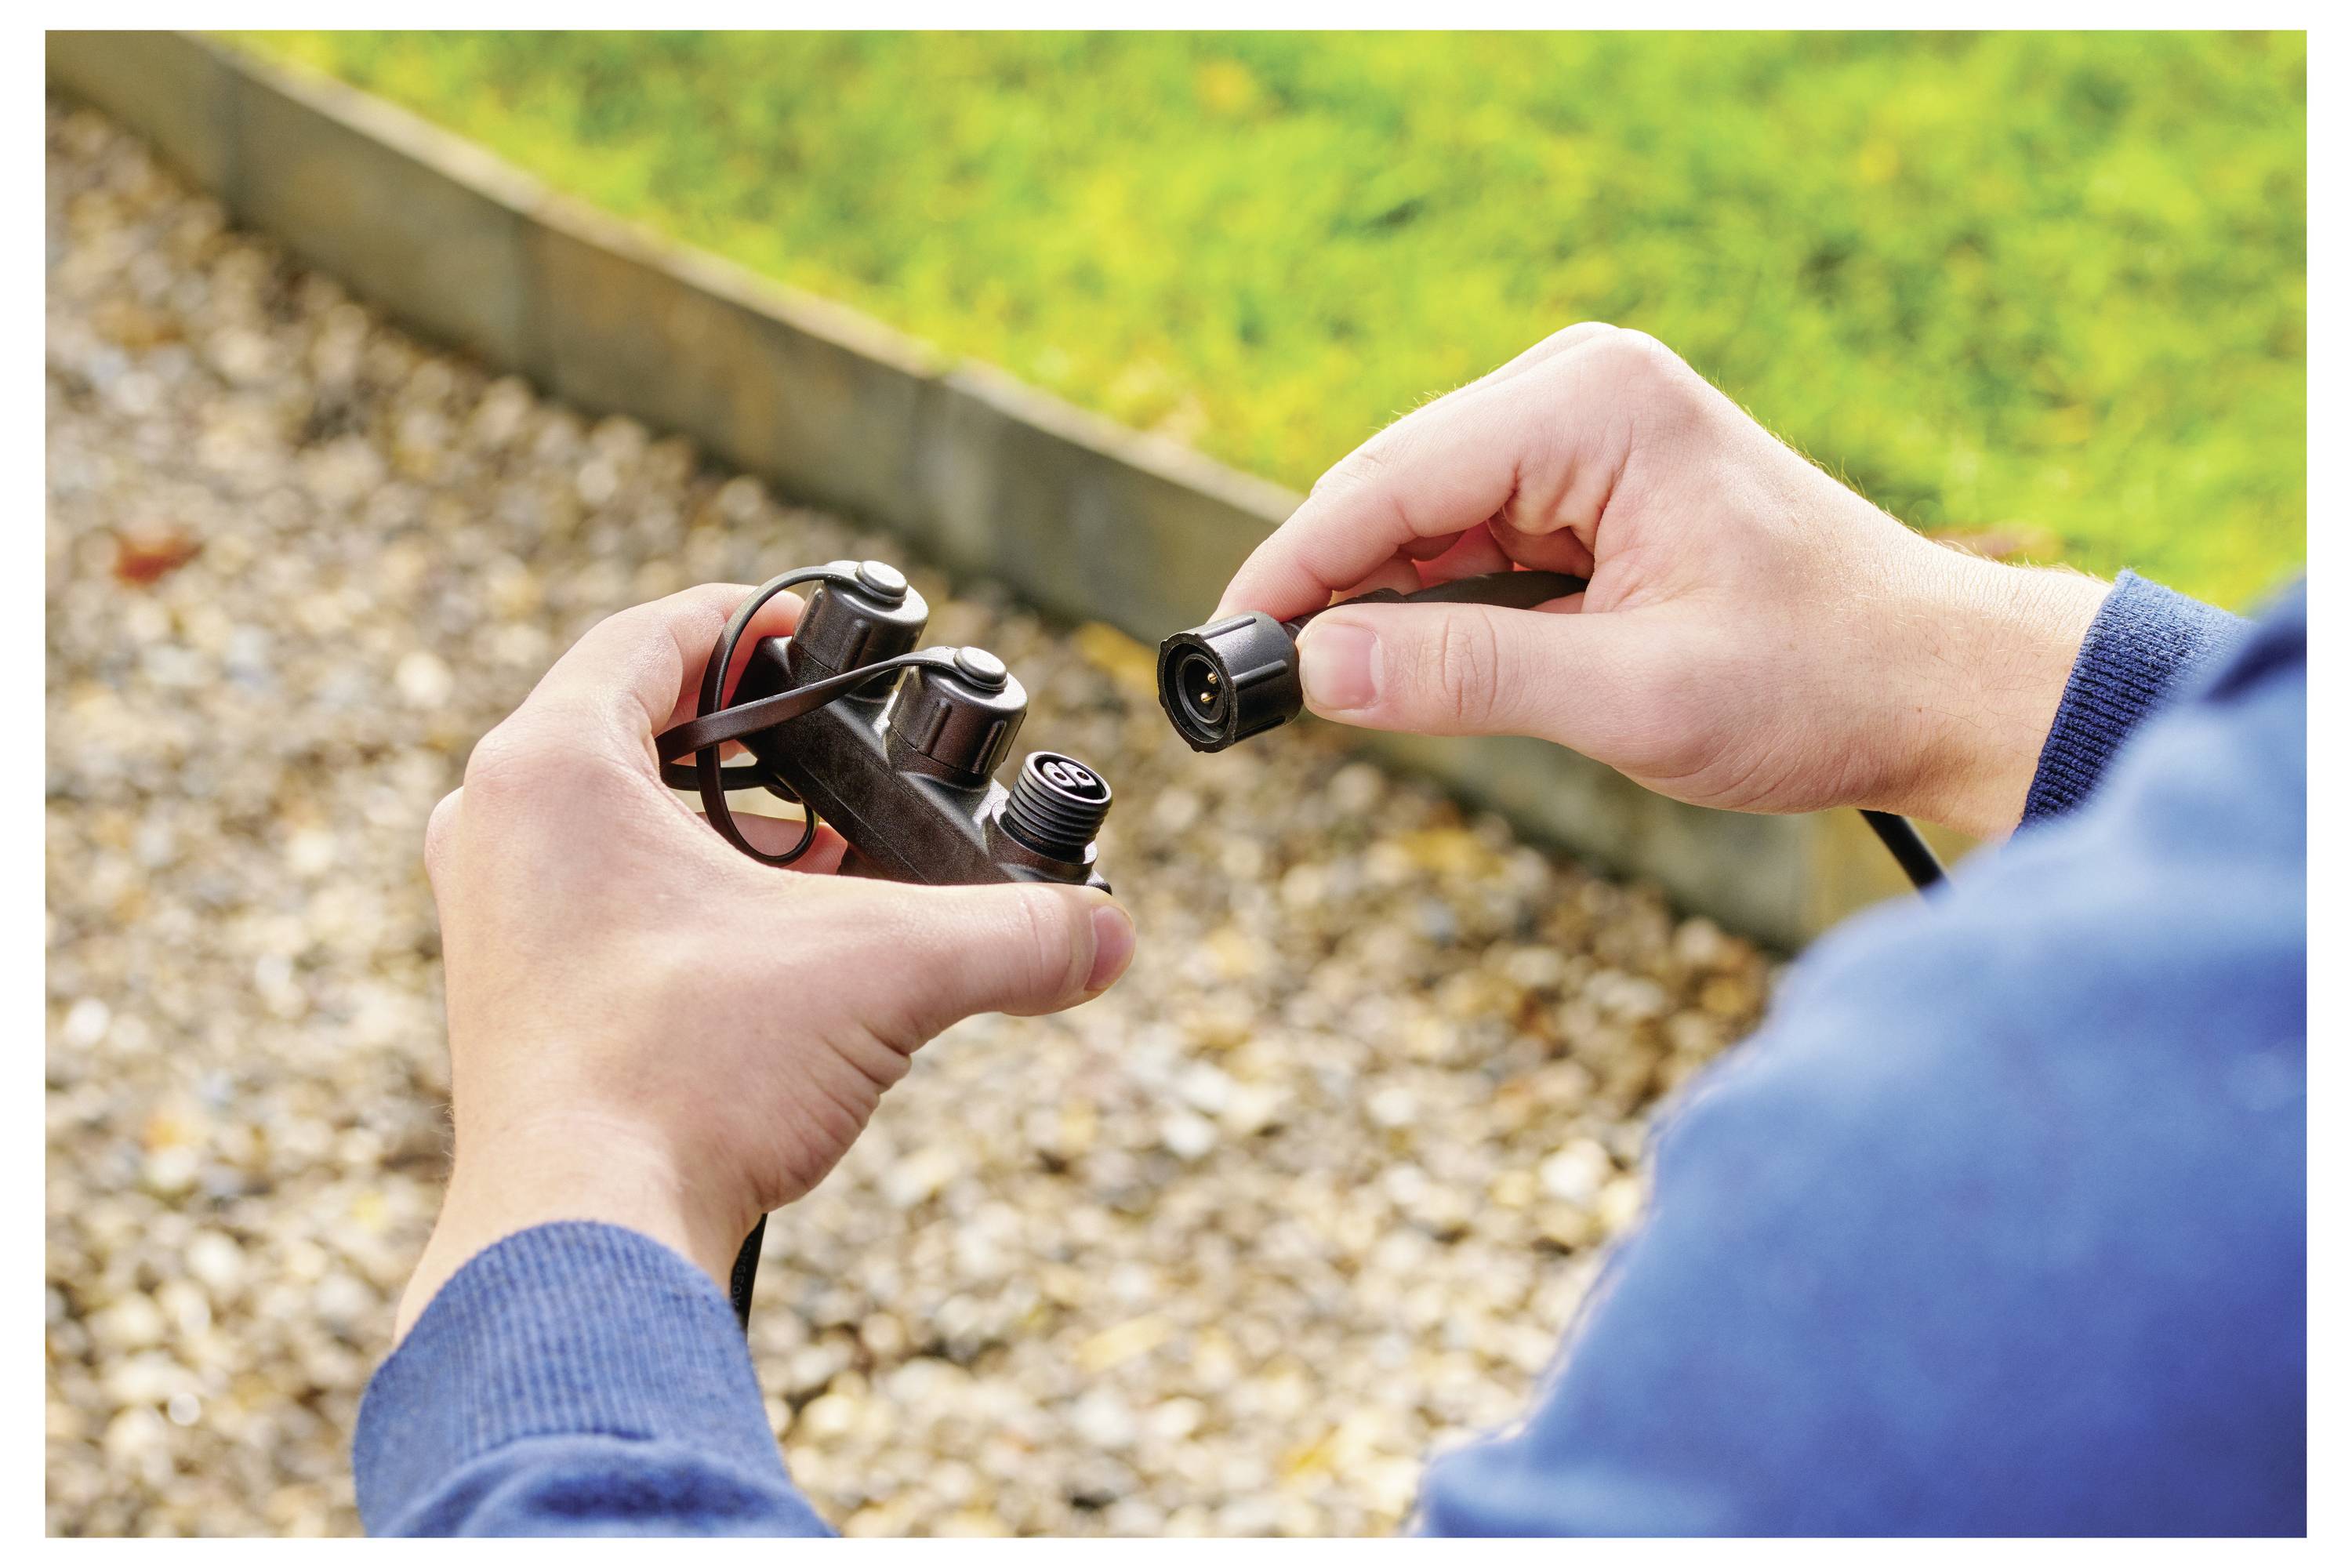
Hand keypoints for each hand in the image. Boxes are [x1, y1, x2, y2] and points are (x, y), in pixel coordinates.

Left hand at [395, 585, 1134, 1337]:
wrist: (582, 1246)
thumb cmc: (684, 1082)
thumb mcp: (882, 975)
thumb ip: (1010, 935)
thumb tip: (1108, 933)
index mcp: (550, 768)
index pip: (657, 632)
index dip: (759, 619)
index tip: (829, 633)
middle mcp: (495, 823)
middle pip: (635, 719)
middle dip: (755, 734)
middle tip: (842, 749)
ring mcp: (491, 909)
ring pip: (619, 812)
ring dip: (730, 820)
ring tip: (831, 854)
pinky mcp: (511, 987)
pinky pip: (604, 888)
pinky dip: (693, 888)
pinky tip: (782, 939)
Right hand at [1217, 325, 2108, 839]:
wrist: (1937, 683)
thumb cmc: (1822, 680)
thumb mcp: (1634, 696)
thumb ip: (1466, 675)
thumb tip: (1315, 667)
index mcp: (1593, 404)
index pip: (1389, 480)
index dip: (1290, 569)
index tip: (1219, 648)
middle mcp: (1580, 389)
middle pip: (1391, 487)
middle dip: (1322, 585)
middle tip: (1252, 691)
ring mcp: (1584, 428)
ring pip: (1419, 514)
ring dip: (1375, 598)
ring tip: (1321, 689)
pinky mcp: (1589, 478)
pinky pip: (1468, 534)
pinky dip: (1428, 599)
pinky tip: (1407, 661)